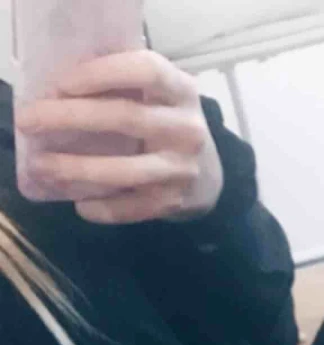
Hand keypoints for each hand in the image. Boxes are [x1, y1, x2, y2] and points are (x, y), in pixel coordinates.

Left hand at [15, 51, 223, 224]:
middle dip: (70, 118)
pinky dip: (105, 209)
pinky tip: (82, 206)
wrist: (209, 176)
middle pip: (126, 117)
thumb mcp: (158, 96)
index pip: (146, 71)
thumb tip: (59, 90)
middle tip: (29, 122)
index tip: (62, 84)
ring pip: (125, 170)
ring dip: (77, 169)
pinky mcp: (176, 202)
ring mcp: (183, 169)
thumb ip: (124, 86)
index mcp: (182, 91)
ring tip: (42, 167)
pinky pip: (134, 208)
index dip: (102, 73)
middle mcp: (187, 129)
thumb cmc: (167, 124)